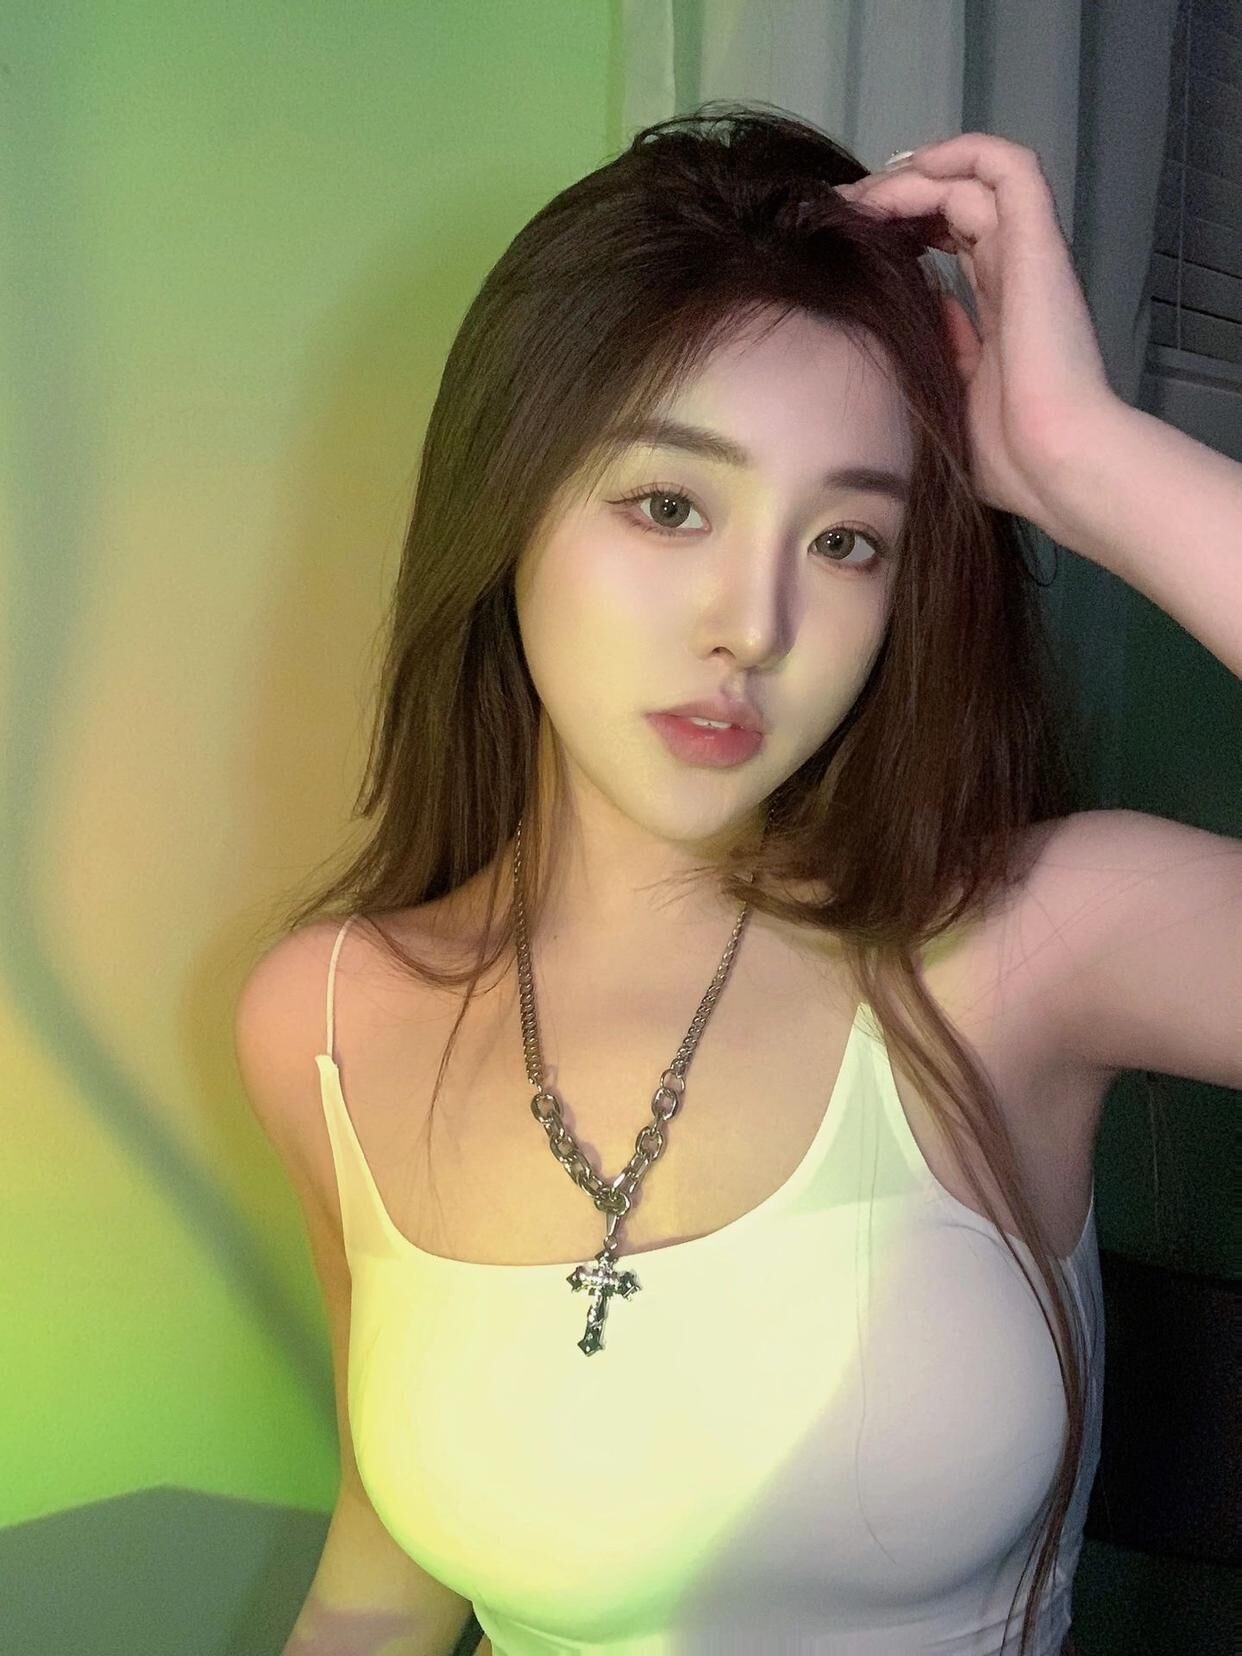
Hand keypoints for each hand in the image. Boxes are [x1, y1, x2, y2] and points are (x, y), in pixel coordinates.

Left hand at [836, 134, 1118, 532]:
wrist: (1050, 460)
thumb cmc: (1007, 454)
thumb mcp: (952, 395)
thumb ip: (941, 348)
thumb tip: (918, 309)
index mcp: (1002, 308)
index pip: (955, 240)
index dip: (904, 227)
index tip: (851, 239)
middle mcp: (1016, 271)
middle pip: (955, 202)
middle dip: (895, 196)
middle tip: (841, 211)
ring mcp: (1028, 252)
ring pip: (972, 178)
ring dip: (912, 178)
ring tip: (862, 197)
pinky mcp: (1038, 240)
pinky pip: (1006, 167)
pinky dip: (959, 155)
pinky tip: (906, 174)